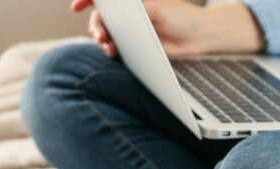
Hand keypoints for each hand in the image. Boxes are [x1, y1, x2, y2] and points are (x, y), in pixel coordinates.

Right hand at [71, 0, 264, 57]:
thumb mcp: (155, 8)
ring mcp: (133, 31)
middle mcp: (131, 15)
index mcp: (134, 1)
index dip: (88, 0)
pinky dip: (111, 50)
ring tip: (106, 45)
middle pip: (103, 17)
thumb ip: (133, 7)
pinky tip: (111, 52)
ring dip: (102, 39)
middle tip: (99, 34)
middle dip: (96, 24)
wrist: (202, 38)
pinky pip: (119, 48)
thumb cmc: (183, 17)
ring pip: (108, 34)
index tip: (77, 6)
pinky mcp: (138, 48)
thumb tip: (110, 6)